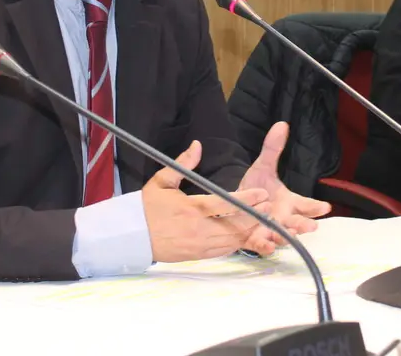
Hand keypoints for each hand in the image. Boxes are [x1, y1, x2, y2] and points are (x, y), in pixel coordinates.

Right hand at [142, 140, 270, 262]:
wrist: (130, 237)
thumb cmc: (146, 208)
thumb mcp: (162, 181)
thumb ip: (183, 163)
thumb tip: (197, 146)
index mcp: (191, 208)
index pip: (226, 204)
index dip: (247, 199)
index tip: (262, 194)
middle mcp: (198, 228)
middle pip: (235, 225)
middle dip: (255, 216)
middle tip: (270, 207)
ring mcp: (199, 245)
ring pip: (232, 240)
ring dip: (249, 231)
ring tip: (264, 221)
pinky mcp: (197, 256)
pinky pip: (223, 251)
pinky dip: (236, 243)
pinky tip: (246, 235)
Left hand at [238, 122, 331, 253]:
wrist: (234, 205)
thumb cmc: (255, 188)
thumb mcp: (263, 167)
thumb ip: (272, 149)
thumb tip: (281, 124)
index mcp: (290, 202)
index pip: (307, 205)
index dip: (316, 207)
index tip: (325, 207)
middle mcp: (284, 218)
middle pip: (298, 223)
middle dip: (304, 225)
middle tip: (311, 226)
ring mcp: (271, 230)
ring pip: (282, 235)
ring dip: (285, 235)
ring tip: (286, 233)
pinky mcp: (256, 239)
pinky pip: (262, 245)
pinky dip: (265, 246)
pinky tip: (267, 245)